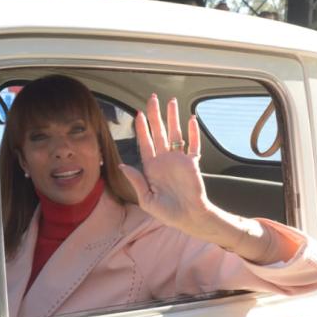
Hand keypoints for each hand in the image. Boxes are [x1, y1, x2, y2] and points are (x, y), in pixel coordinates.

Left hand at [118, 94, 210, 234]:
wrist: (189, 218)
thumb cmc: (167, 213)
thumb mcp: (146, 199)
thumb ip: (136, 181)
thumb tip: (122, 165)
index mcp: (151, 168)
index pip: (145, 143)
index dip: (142, 129)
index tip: (138, 114)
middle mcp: (164, 160)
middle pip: (159, 133)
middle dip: (155, 116)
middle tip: (152, 99)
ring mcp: (179, 160)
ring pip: (176, 134)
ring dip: (173, 118)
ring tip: (171, 101)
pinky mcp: (193, 163)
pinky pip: (194, 144)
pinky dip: (194, 132)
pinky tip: (191, 119)